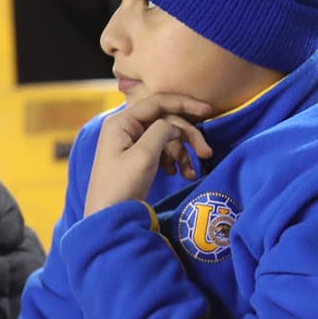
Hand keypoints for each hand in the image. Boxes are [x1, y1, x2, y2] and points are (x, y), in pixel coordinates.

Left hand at [85, 94, 212, 215]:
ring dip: (183, 152)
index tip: (209, 111)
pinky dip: (175, 160)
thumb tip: (175, 125)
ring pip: (167, 137)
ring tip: (190, 173)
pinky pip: (162, 150)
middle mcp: (126, 127)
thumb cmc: (121, 185)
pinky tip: (179, 174)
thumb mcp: (144, 155)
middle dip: (187, 137)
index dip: (185, 104)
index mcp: (122, 122)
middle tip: (206, 153)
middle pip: (166, 121)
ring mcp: (131, 142)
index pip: (158, 102)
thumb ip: (162, 131)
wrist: (108, 217)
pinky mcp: (137, 156)